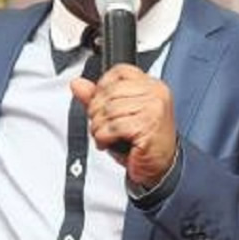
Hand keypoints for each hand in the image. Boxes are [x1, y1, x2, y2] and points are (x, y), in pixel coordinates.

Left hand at [70, 64, 177, 188]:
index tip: (100, 103)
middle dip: (96, 111)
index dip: (102, 87)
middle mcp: (155, 93)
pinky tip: (108, 143)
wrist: (161, 167)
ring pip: (109, 110)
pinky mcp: (147, 126)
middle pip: (110, 91)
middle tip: (100, 125)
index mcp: (151, 85)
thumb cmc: (142, 142)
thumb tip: (78, 84)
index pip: (119, 71)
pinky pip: (113, 126)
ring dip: (98, 127)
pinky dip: (103, 137)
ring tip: (104, 136)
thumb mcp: (118, 115)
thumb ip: (97, 98)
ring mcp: (153, 108)